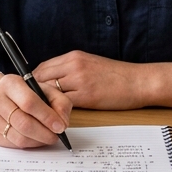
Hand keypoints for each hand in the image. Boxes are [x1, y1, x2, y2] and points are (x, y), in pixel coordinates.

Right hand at [0, 73, 71, 148]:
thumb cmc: (26, 93)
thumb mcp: (45, 90)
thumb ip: (59, 102)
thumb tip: (62, 124)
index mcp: (10, 83)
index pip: (29, 102)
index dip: (47, 117)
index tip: (60, 127)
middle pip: (23, 123)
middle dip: (44, 133)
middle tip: (56, 136)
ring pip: (19, 137)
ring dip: (38, 141)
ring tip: (47, 138)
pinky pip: (12, 144)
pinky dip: (28, 145)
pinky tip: (34, 139)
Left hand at [32, 50, 149, 109]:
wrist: (139, 81)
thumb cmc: (117, 75)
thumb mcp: (90, 64)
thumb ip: (70, 69)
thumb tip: (50, 80)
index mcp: (74, 57)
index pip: (42, 67)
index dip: (34, 81)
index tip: (32, 92)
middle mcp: (74, 65)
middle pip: (42, 78)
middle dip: (36, 92)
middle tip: (33, 104)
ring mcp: (80, 80)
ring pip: (50, 91)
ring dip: (45, 102)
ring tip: (43, 112)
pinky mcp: (87, 95)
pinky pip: (63, 103)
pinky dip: (57, 109)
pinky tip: (57, 115)